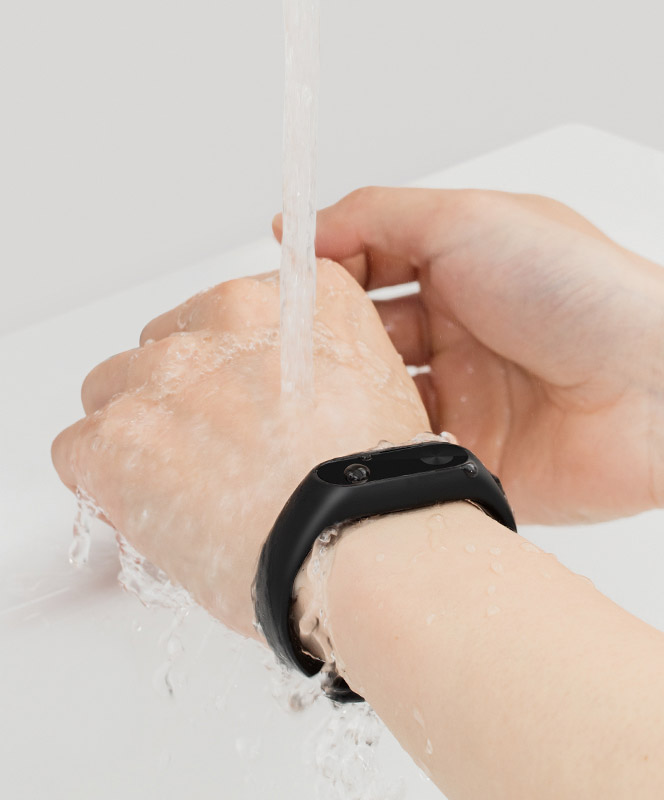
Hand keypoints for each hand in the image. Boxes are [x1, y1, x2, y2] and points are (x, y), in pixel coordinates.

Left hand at [51, 261, 428, 635]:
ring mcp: (170, 370)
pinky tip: (157, 516)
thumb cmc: (382, 491)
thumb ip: (320, 375)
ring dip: (142, 436)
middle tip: (215, 459)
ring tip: (188, 494)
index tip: (242, 409)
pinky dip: (106, 486)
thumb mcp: (379, 398)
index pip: (231, 312)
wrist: (363, 540)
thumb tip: (282, 404)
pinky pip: (80, 451)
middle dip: (182, 397)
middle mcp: (230, 314)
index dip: (231, 368)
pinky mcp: (122, 432)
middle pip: (170, 344)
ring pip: (116, 391)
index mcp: (300, 301)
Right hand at [276, 188, 663, 524]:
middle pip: (367, 338)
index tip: (280, 288)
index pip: (368, 268)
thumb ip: (377, 217)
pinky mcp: (469, 459)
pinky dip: (376, 448)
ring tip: (311, 398)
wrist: (654, 392)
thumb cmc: (576, 290)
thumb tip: (296, 227)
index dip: (323, 275)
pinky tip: (351, 442)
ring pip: (378, 401)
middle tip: (282, 352)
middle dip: (324, 342)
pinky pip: (405, 456)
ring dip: (347, 398)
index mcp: (460, 271)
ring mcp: (464, 400)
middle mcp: (459, 335)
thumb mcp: (468, 219)